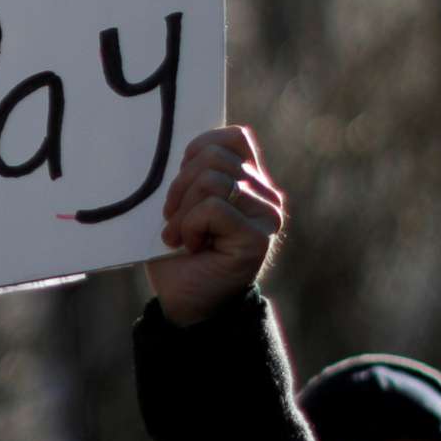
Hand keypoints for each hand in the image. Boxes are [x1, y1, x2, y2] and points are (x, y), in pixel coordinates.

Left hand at [145, 125, 286, 326]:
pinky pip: (213, 208)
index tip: (181, 187)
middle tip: (173, 221)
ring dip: (183, 211)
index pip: (233, 138)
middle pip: (215, 157)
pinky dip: (190, 226)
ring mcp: (268, 217)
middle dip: (180, 188)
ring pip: (212, 180)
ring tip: (181, 236)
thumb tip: (187, 148)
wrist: (185, 303)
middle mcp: (267, 197)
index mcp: (252, 182)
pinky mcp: (258, 239)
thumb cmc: (180, 254)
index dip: (197, 153)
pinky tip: (192, 246)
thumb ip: (196, 173)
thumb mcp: (184, 202)